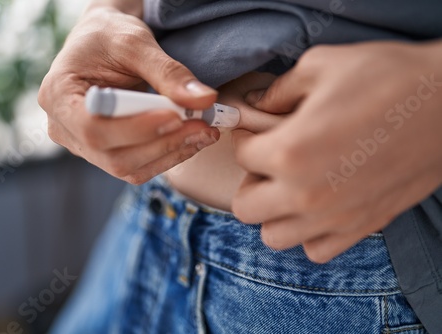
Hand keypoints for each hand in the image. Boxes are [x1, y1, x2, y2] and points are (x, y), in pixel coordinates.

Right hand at [38, 4, 218, 183]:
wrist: (104, 42)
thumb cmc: (110, 35)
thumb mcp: (135, 43)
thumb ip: (168, 72)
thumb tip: (205, 100)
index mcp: (57, 95)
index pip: (92, 128)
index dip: (136, 129)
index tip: (175, 116)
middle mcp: (64, 128)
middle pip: (112, 156)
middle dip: (162, 144)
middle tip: (202, 126)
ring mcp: (83, 145)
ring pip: (127, 168)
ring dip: (170, 154)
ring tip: (203, 132)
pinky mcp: (104, 151)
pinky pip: (136, 166)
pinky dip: (166, 156)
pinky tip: (190, 139)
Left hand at [232, 41, 441, 262]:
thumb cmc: (386, 77)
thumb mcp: (321, 65)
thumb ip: (279, 91)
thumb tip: (256, 106)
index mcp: (288, 151)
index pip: (241, 156)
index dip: (247, 138)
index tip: (257, 131)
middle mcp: (305, 194)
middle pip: (245, 208)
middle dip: (250, 182)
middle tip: (268, 162)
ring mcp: (334, 216)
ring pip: (274, 237)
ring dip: (273, 213)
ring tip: (289, 187)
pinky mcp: (362, 226)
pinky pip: (317, 250)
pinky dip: (309, 233)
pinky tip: (319, 206)